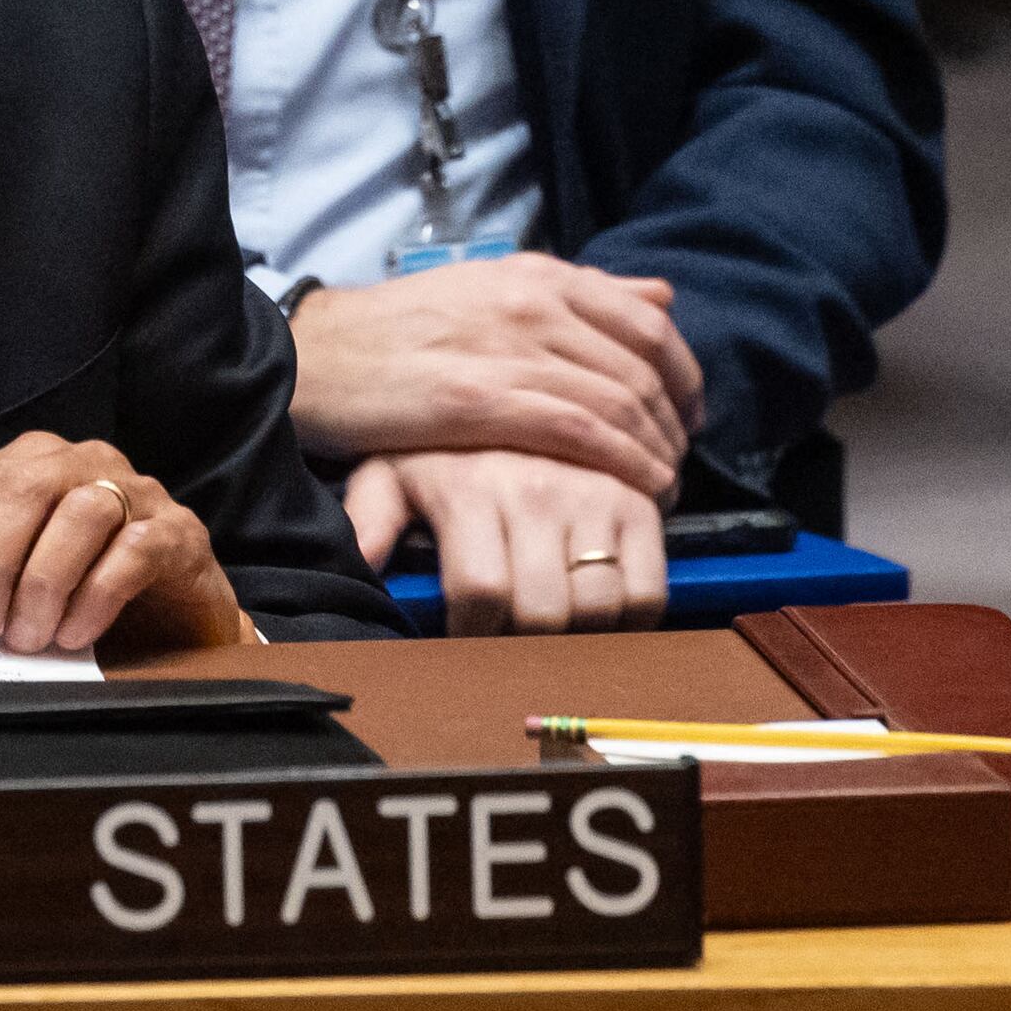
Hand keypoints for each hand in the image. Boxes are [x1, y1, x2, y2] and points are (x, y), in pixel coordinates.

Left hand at [0, 434, 244, 660]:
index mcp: (39, 462)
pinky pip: (135, 551)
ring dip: (44, 584)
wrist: (178, 618)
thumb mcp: (24, 580)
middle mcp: (88, 464)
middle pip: (27, 490)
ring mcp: (140, 493)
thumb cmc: (91, 588)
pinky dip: (94, 598)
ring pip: (81, 514)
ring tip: (29, 637)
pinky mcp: (178, 533)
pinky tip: (75, 633)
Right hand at [285, 260, 696, 500]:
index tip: (690, 413)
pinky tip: (635, 488)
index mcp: (536, 275)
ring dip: (656, 449)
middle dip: (675, 420)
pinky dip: (621, 464)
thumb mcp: (491, 288)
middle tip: (680, 458)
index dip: (685, 374)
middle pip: (642, 366)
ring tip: (665, 483)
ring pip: (618, 401)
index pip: (647, 321)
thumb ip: (578, 293)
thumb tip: (660, 295)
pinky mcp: (479, 400)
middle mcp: (531, 303)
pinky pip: (579, 432)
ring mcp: (507, 350)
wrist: (317, 354)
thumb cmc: (400, 331)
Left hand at [354, 450, 667, 634]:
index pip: (482, 592)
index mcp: (472, 488)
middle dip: (524, 643)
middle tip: (512, 640)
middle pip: (544, 612)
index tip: (465, 640)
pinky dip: (632, 617)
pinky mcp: (638, 500)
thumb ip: (371, 515)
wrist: (504, 366)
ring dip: (575, 636)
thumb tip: (360, 563)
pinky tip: (600, 611)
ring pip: (600, 606)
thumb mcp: (393, 463)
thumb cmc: (441, 436)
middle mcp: (537, 491)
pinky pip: (650, 587)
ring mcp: (594, 494)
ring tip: (552, 629)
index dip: (472, 634)